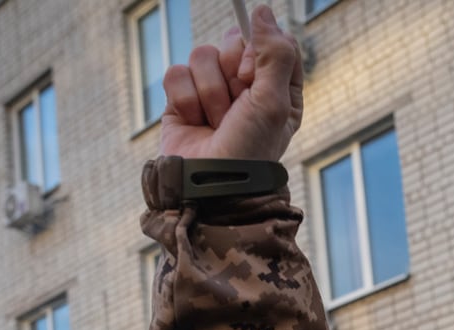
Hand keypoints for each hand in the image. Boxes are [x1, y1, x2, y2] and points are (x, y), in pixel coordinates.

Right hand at [160, 5, 302, 162]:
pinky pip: (176, 73)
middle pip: (233, 40)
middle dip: (231, 71)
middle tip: (235, 103)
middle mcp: (246, 87)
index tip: (251, 77)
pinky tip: (194, 123)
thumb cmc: (249, 151)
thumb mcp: (273, 101)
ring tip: (216, 122)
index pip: (269, 41)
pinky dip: (185, 99)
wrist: (210, 186)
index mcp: (276, 87)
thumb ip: (275, 53)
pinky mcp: (182, 100)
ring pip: (202, 54)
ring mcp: (212, 92)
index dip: (257, 51)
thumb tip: (262, 10)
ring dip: (209, 92)